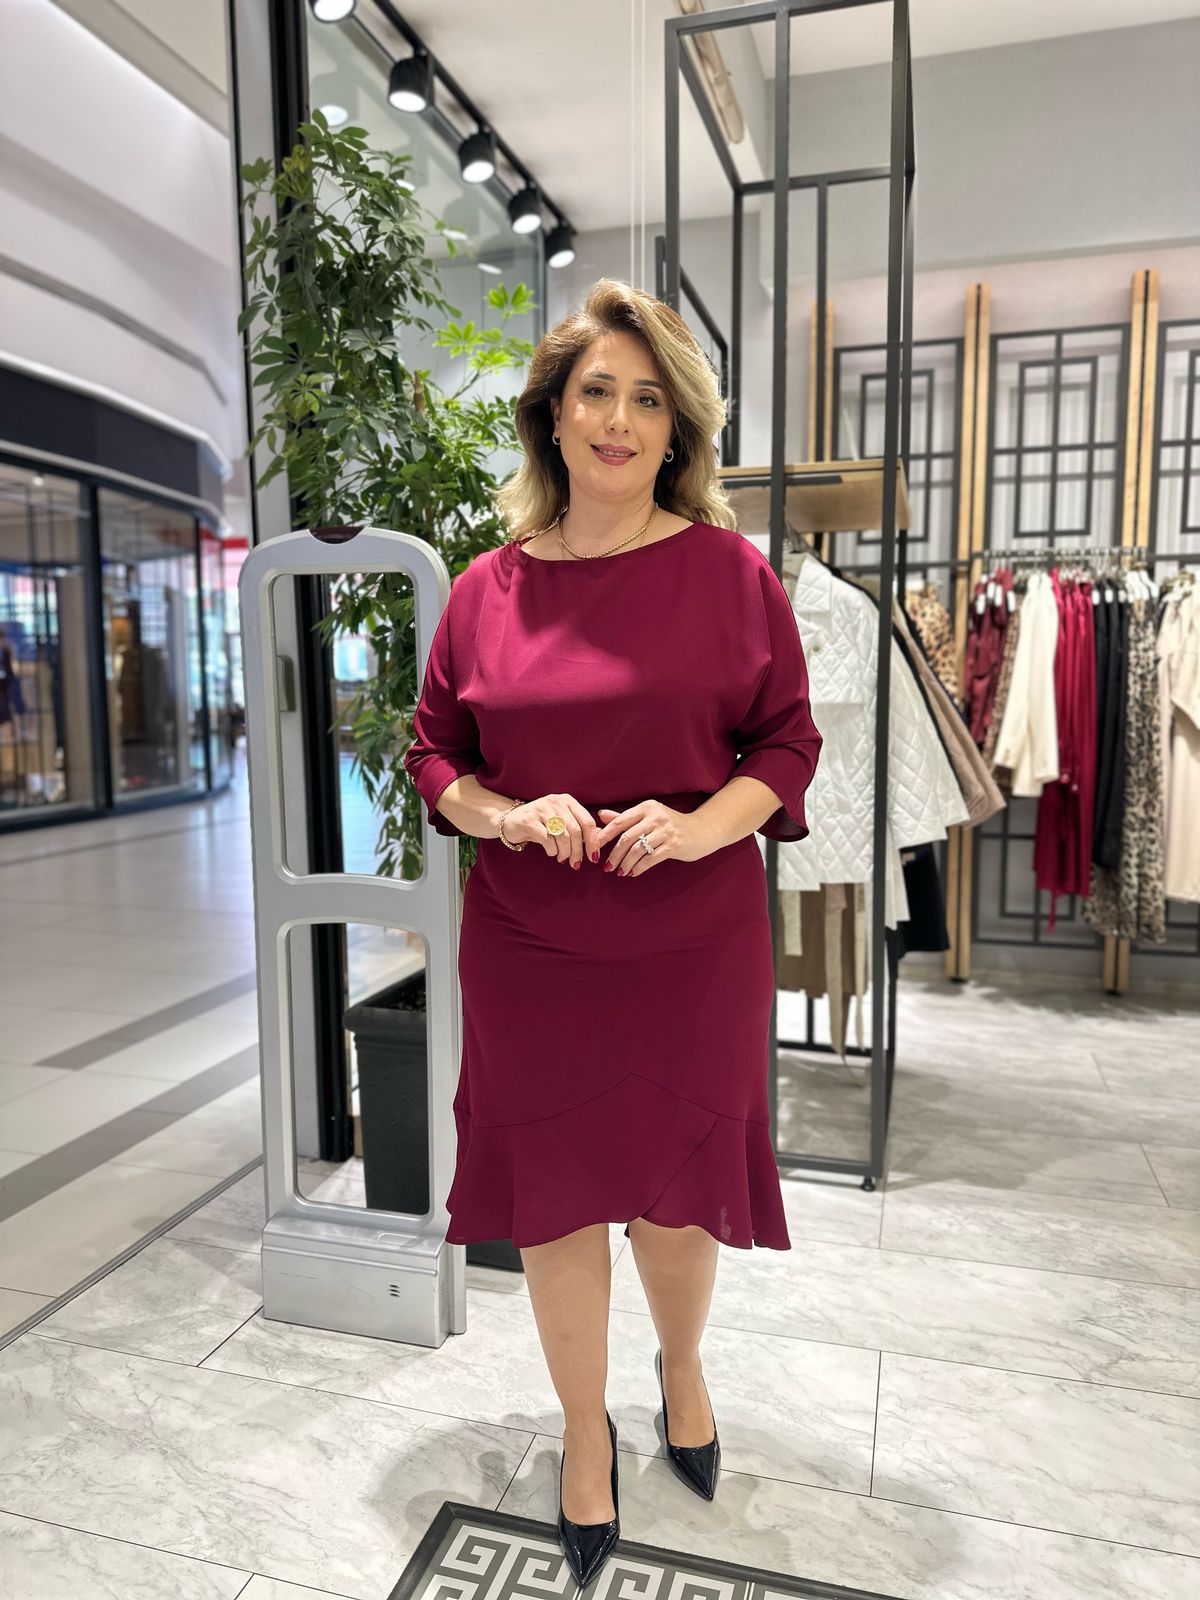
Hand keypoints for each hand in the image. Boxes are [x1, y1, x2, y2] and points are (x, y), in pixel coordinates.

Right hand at [507, 794, 602, 868]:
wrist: (510, 821)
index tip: (594, 857)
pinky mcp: (529, 820)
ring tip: (563, 858)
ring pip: (563, 836)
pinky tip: (551, 852)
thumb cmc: (540, 823)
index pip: (587, 821)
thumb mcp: (561, 821)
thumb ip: (578, 827)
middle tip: (576, 863)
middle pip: (576, 830)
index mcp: (567, 800)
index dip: (593, 841)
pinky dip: (552, 850)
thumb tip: (598, 838)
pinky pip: (547, 840)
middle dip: (578, 851)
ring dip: (565, 852)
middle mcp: (555, 802)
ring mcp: (541, 810)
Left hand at [594, 801, 710, 876]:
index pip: (619, 822)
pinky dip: (639, 868)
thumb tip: (600, 815)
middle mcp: (656, 817)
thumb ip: (624, 817)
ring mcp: (666, 831)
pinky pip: (650, 859)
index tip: (594, 848)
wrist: (702, 830)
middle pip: (627, 837)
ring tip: (619, 871)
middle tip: (606, 866)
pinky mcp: (674, 845)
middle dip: (614, 854)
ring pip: (637, 850)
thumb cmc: (671, 824)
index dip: (604, 836)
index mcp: (647, 807)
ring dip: (625, 863)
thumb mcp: (648, 816)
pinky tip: (633, 873)